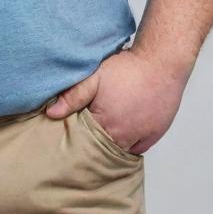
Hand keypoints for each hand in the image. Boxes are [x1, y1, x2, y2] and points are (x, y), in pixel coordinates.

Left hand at [44, 47, 189, 154]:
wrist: (161, 63)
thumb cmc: (128, 68)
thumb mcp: (95, 77)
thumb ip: (73, 96)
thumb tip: (51, 114)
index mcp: (106, 123)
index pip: (85, 142)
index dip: (76, 138)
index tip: (68, 137)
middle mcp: (124, 135)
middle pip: (102, 148)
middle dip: (92, 145)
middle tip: (83, 139)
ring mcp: (141, 136)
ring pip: (120, 150)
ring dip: (110, 145)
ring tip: (100, 137)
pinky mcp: (155, 133)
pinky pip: (138, 149)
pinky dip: (128, 146)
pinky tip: (119, 139)